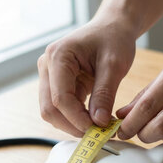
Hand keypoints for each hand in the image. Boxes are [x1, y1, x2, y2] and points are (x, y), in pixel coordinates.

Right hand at [38, 20, 136, 136]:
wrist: (112, 28)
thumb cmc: (113, 39)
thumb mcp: (114, 65)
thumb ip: (105, 94)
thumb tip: (98, 123)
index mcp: (58, 56)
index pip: (60, 98)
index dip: (78, 119)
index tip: (98, 131)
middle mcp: (47, 66)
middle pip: (50, 109)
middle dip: (73, 125)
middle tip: (99, 134)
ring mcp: (49, 76)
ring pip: (53, 112)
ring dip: (74, 124)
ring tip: (99, 127)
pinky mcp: (57, 84)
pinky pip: (61, 107)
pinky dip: (76, 117)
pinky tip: (95, 120)